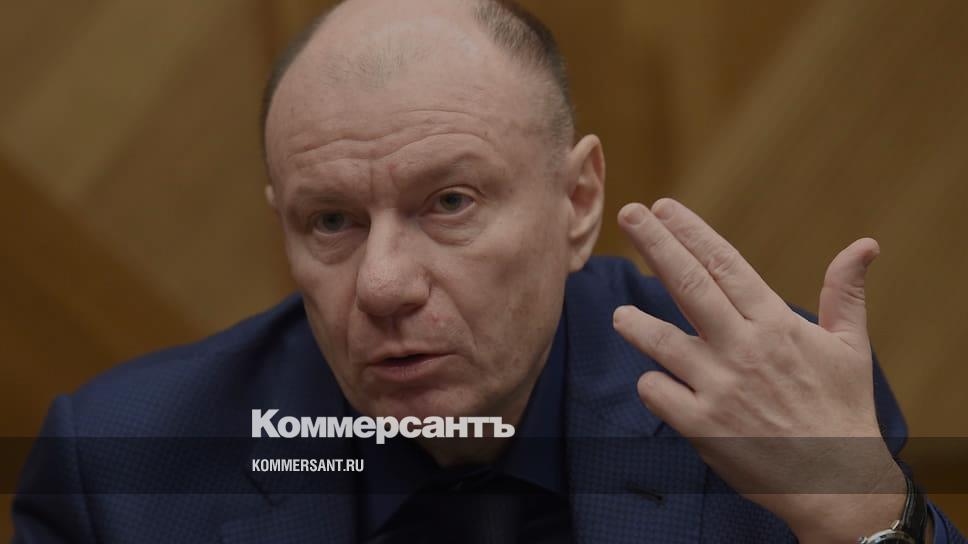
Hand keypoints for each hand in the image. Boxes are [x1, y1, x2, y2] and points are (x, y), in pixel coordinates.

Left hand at [612, 199, 907, 542]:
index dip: (691, 233)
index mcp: (776, 324)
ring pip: (662, 341)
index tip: (663, 208)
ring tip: (620, 314)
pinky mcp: (702, 426)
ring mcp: (720, 388)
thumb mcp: (850, 348)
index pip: (726, 265)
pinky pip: (658, 393)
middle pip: (689, 285)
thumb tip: (864, 245)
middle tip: (628, 214)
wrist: (837, 483)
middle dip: (655, 244)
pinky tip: (654, 379)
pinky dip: (651, 384)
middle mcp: (744, 349)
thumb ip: (845, 293)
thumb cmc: (842, 411)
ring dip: (636, 324)